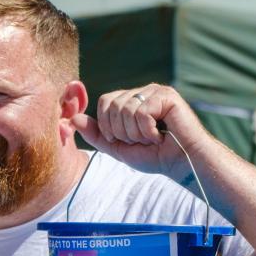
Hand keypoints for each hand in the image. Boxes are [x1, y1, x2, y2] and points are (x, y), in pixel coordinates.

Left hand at [71, 84, 208, 177]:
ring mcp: (155, 91)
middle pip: (112, 105)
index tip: (124, 140)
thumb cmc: (154, 156)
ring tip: (152, 138)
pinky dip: (147, 131)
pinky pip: (141, 112)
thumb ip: (96, 134)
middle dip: (122, 131)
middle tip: (141, 139)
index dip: (107, 126)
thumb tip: (73, 119)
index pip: (104, 102)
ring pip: (126, 109)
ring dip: (136, 133)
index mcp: (130, 100)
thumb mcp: (118, 147)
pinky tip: (161, 134)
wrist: (182, 163)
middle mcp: (142, 92)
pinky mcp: (167, 95)